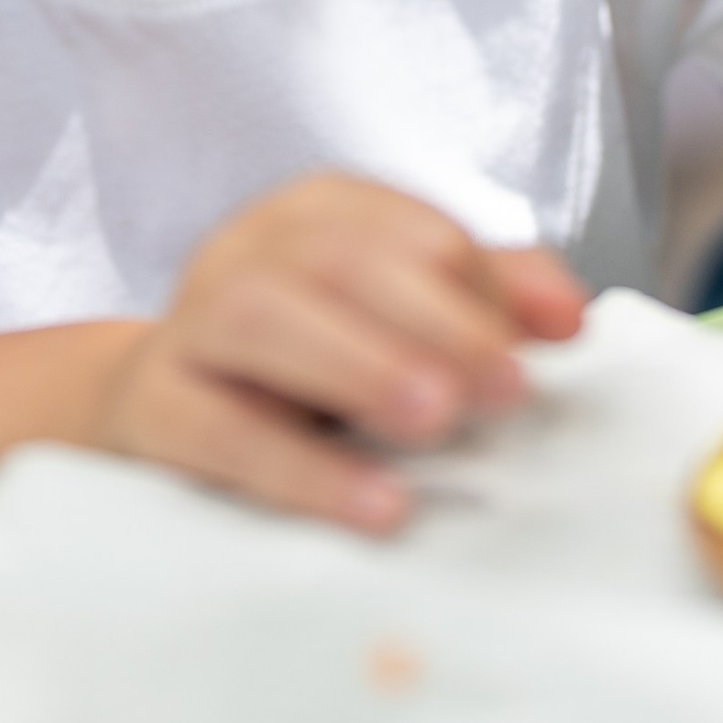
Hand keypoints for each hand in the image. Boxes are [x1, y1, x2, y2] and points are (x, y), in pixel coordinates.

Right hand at [88, 174, 585, 533]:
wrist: (156, 409)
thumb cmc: (300, 366)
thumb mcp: (392, 322)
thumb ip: (483, 303)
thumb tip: (567, 317)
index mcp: (319, 217)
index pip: (414, 229)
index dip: (488, 282)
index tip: (554, 342)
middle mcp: (250, 251)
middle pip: (343, 259)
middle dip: (439, 320)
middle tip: (507, 389)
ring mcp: (193, 324)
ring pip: (264, 315)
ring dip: (361, 363)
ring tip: (436, 420)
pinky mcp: (156, 407)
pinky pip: (220, 430)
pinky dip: (303, 468)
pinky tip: (377, 505)